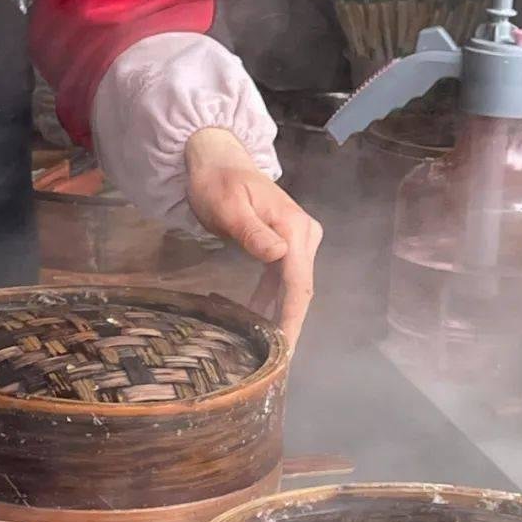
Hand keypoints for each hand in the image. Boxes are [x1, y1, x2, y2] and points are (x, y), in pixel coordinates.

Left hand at [185, 129, 322, 348]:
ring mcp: (298, 240)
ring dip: (281, 316)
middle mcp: (305, 235)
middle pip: (301, 289)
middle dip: (291, 325)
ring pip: (293, 287)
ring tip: (269, 349)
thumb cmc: (218, 182)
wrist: (217, 159)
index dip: (293, 319)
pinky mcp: (287, 244)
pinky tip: (257, 319)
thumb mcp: (229, 205)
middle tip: (279, 362)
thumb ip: (252, 232)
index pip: (299, 283)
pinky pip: (282, 279)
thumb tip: (278, 255)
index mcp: (294, 228)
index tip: (287, 350)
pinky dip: (272, 301)